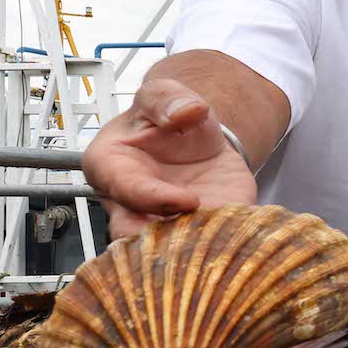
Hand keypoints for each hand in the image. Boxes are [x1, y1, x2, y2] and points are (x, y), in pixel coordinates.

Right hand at [81, 76, 256, 238]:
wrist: (198, 141)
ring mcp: (156, 224)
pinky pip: (198, 252)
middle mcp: (127, 203)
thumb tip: (187, 112)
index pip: (123, 191)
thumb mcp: (164, 95)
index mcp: (109, 166)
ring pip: (165, 252)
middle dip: (167, 240)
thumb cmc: (169, 120)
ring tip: (220, 241)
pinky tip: (237, 245)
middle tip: (202, 232)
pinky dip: (217, 250)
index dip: (154, 200)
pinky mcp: (189, 235)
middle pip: (134, 235)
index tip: (190, 200)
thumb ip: (170, 98)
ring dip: (191, 249)